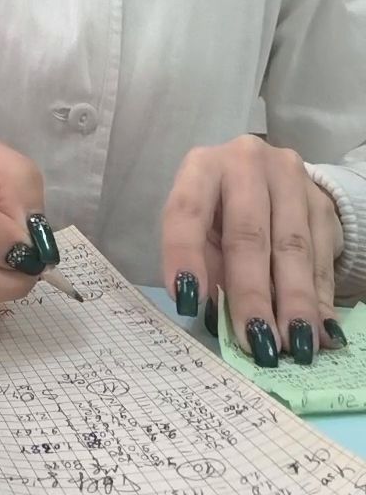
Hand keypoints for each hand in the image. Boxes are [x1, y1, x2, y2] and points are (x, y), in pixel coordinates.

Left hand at [161, 135, 345, 365]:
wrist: (270, 179)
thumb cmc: (221, 212)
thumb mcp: (202, 230)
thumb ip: (206, 265)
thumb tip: (218, 318)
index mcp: (202, 166)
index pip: (187, 209)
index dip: (184, 255)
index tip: (188, 301)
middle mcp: (245, 162)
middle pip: (248, 233)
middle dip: (253, 294)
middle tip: (257, 342)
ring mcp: (288, 177)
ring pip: (293, 246)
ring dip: (294, 302)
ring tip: (295, 346)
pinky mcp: (321, 199)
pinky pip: (323, 254)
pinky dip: (321, 297)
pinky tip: (321, 331)